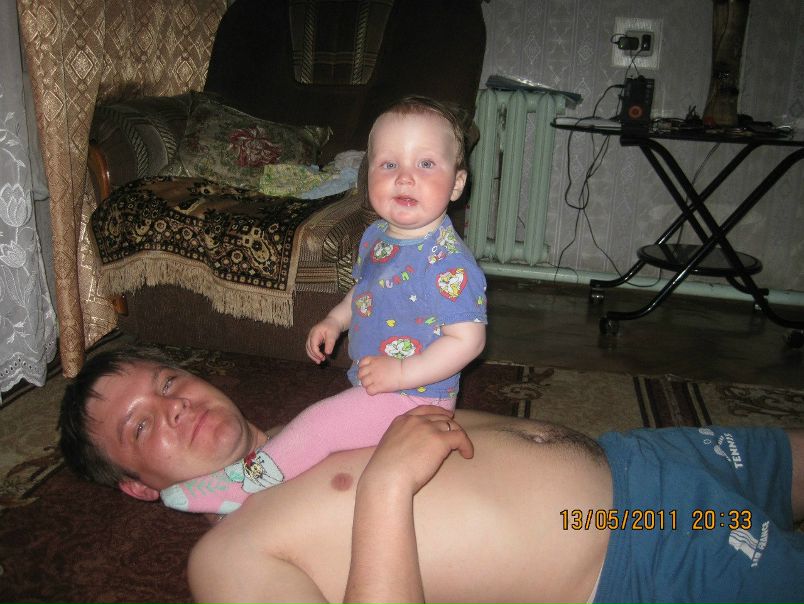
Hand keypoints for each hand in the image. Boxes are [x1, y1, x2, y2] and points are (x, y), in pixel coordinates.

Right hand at [305, 317, 341, 363]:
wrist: (334, 321)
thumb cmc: (333, 327)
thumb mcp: (333, 335)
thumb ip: (330, 344)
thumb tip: (328, 353)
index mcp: (314, 333)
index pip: (313, 345)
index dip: (316, 353)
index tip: (323, 358)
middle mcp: (311, 335)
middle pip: (308, 347)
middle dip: (313, 355)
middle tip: (321, 361)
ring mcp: (311, 337)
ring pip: (308, 348)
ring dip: (313, 355)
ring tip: (319, 361)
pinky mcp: (314, 339)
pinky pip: (311, 347)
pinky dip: (314, 353)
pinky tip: (319, 357)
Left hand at [356, 355, 402, 393]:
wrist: (405, 372)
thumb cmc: (397, 365)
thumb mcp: (385, 359)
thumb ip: (376, 362)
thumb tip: (372, 366)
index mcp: (374, 360)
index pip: (361, 363)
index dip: (362, 367)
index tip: (367, 371)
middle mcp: (372, 368)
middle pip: (360, 374)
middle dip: (363, 377)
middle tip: (369, 380)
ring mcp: (374, 377)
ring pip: (363, 383)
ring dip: (367, 385)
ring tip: (373, 385)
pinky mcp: (378, 386)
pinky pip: (369, 391)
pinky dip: (371, 391)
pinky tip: (376, 390)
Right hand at [359, 406, 473, 496]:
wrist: (388, 478)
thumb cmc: (384, 470)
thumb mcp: (386, 447)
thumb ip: (397, 442)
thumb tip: (398, 449)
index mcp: (401, 421)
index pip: (424, 410)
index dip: (437, 412)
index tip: (446, 416)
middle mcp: (416, 420)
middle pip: (440, 416)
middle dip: (450, 423)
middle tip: (456, 432)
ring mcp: (428, 428)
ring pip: (451, 425)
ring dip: (459, 436)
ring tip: (462, 448)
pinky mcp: (440, 440)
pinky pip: (460, 437)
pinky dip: (466, 445)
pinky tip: (467, 454)